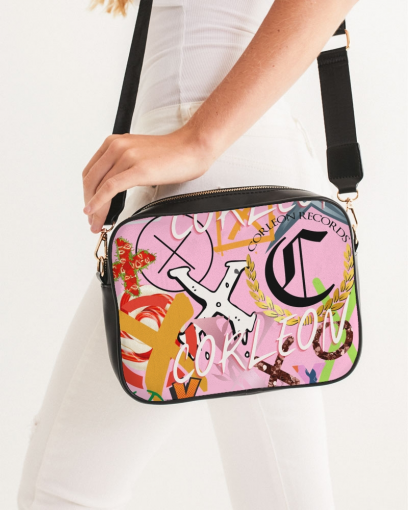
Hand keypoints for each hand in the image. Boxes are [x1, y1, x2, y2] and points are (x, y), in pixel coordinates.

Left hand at [82, 127, 212, 232]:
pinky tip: (95, 212)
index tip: (90, 208)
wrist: (192, 147)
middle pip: (91, 180)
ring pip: (99, 186)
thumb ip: (123, 166)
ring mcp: (126, 156)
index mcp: (114, 142)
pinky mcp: (138, 169)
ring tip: (96, 223)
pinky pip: (110, 188)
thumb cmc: (171, 154)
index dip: (87, 192)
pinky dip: (99, 202)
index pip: (91, 171)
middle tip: (91, 220)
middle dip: (88, 203)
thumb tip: (112, 190)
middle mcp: (117, 146)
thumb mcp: (138, 155)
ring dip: (95, 209)